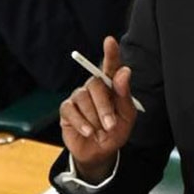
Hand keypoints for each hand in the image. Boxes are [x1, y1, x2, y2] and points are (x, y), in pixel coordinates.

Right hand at [60, 36, 137, 183]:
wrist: (100, 152)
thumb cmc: (115, 130)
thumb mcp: (127, 116)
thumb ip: (125, 95)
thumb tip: (124, 72)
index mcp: (112, 85)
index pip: (111, 66)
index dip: (111, 53)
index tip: (110, 41)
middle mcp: (94, 86)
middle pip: (96, 84)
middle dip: (104, 107)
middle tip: (110, 124)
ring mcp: (79, 96)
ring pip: (84, 99)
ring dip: (94, 118)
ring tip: (100, 131)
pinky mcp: (67, 109)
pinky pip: (72, 110)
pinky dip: (82, 123)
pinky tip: (89, 131)